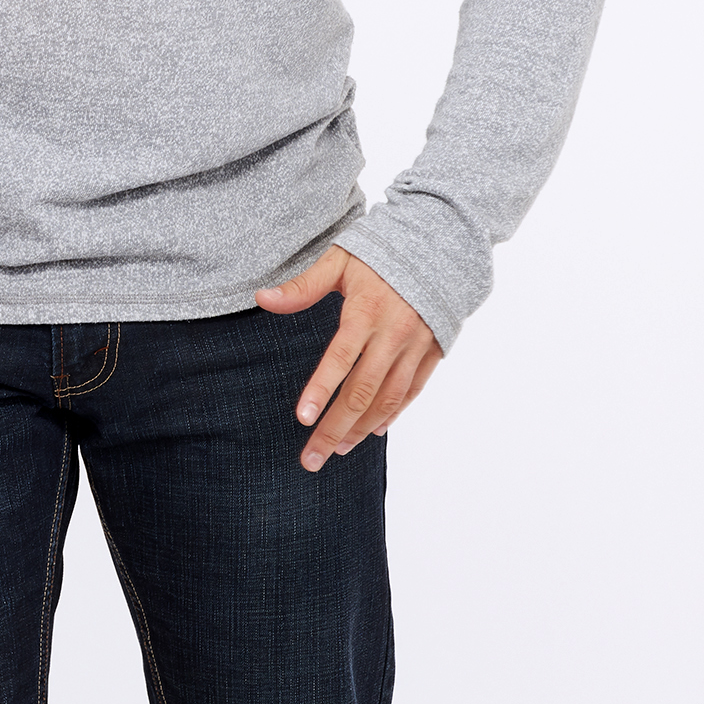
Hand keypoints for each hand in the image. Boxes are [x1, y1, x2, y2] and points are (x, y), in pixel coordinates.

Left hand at [255, 248, 442, 470]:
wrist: (441, 244)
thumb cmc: (383, 251)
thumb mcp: (340, 260)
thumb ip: (304, 286)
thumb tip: (263, 298)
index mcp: (366, 312)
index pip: (340, 359)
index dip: (321, 390)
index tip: (303, 418)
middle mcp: (393, 334)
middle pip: (362, 391)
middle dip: (334, 428)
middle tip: (312, 458)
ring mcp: (416, 346)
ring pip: (388, 399)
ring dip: (361, 429)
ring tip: (337, 450)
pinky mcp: (433, 352)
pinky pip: (412, 391)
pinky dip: (393, 414)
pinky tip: (373, 432)